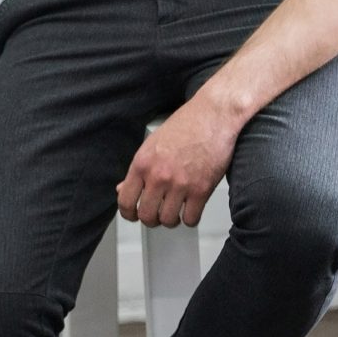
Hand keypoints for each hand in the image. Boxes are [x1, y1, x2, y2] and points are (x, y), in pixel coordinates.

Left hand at [116, 98, 242, 227]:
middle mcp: (158, 176)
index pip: (125, 201)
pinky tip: (191, 209)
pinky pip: (191, 219)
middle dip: (152, 219)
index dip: (129, 214)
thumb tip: (123, 189)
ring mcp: (180, 184)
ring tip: (176, 212)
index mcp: (142, 164)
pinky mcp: (202, 189)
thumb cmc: (186, 125)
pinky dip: (191, 218)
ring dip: (172, 220)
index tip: (134, 215)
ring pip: (168, 220)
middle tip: (158, 214)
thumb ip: (138, 170)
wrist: (214, 116)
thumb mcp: (153, 144)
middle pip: (147, 216)